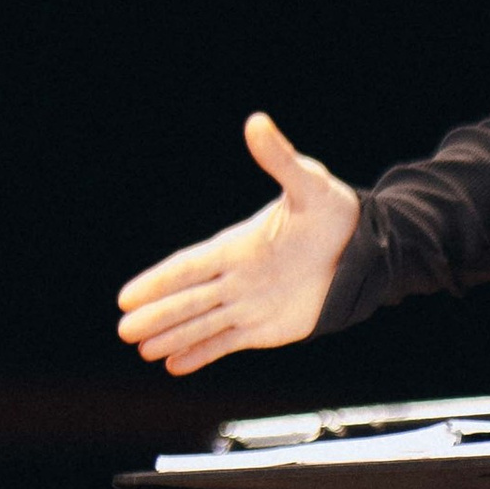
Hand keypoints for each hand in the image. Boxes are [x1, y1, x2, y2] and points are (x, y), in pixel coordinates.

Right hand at [116, 112, 360, 375]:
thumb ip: (280, 159)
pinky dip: (201, 353)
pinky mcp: (266, 327)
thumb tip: (257, 123)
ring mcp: (249, 304)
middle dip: (157, 315)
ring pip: (202, 323)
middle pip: (188, 300)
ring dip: (172, 336)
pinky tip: (174, 365)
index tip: (128, 296)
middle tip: (122, 329)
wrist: (367, 249)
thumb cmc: (336, 214)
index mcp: (238, 245)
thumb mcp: (309, 184)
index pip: (189, 266)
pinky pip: (226, 342)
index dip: (159, 281)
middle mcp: (237, 276)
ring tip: (140, 349)